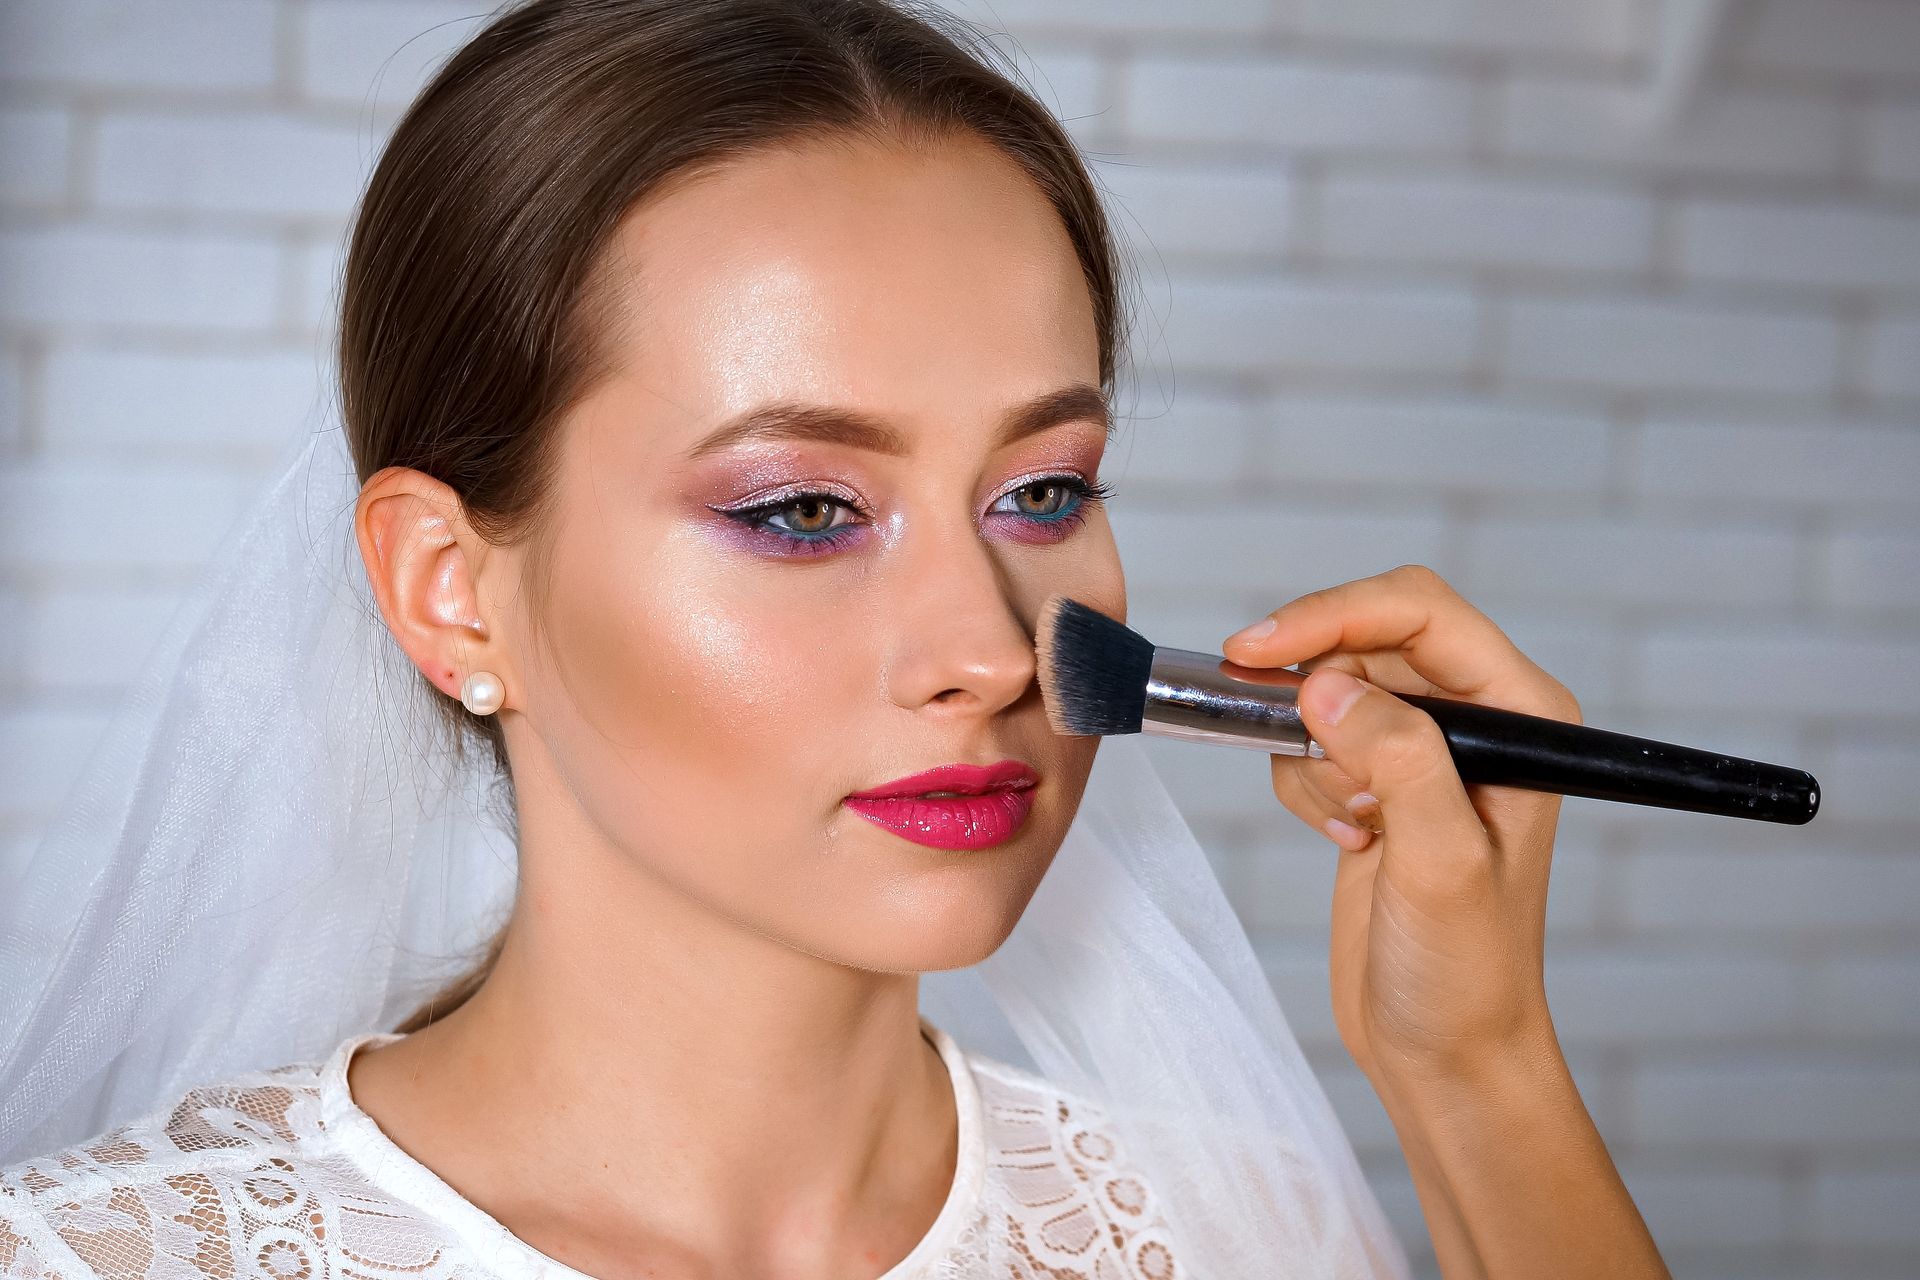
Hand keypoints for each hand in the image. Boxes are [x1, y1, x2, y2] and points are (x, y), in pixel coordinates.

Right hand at [1222, 564, 1582, 1089]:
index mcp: (1523, 714)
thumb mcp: (1440, 862)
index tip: (1261, 650)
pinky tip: (1344, 839)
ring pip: (1328, 687)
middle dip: (1310, 682)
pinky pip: (1309, 739)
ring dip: (1310, 749)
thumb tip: (1324, 687)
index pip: (1420, 612)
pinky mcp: (1377, 783)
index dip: (1335, 614)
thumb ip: (1396, 758)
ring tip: (1350, 823)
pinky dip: (1303, 783)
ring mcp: (1423, 750)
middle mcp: (1478, 719)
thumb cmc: (1469, 971)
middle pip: (1365, 636)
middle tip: (1266, 721)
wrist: (1442, 1049)